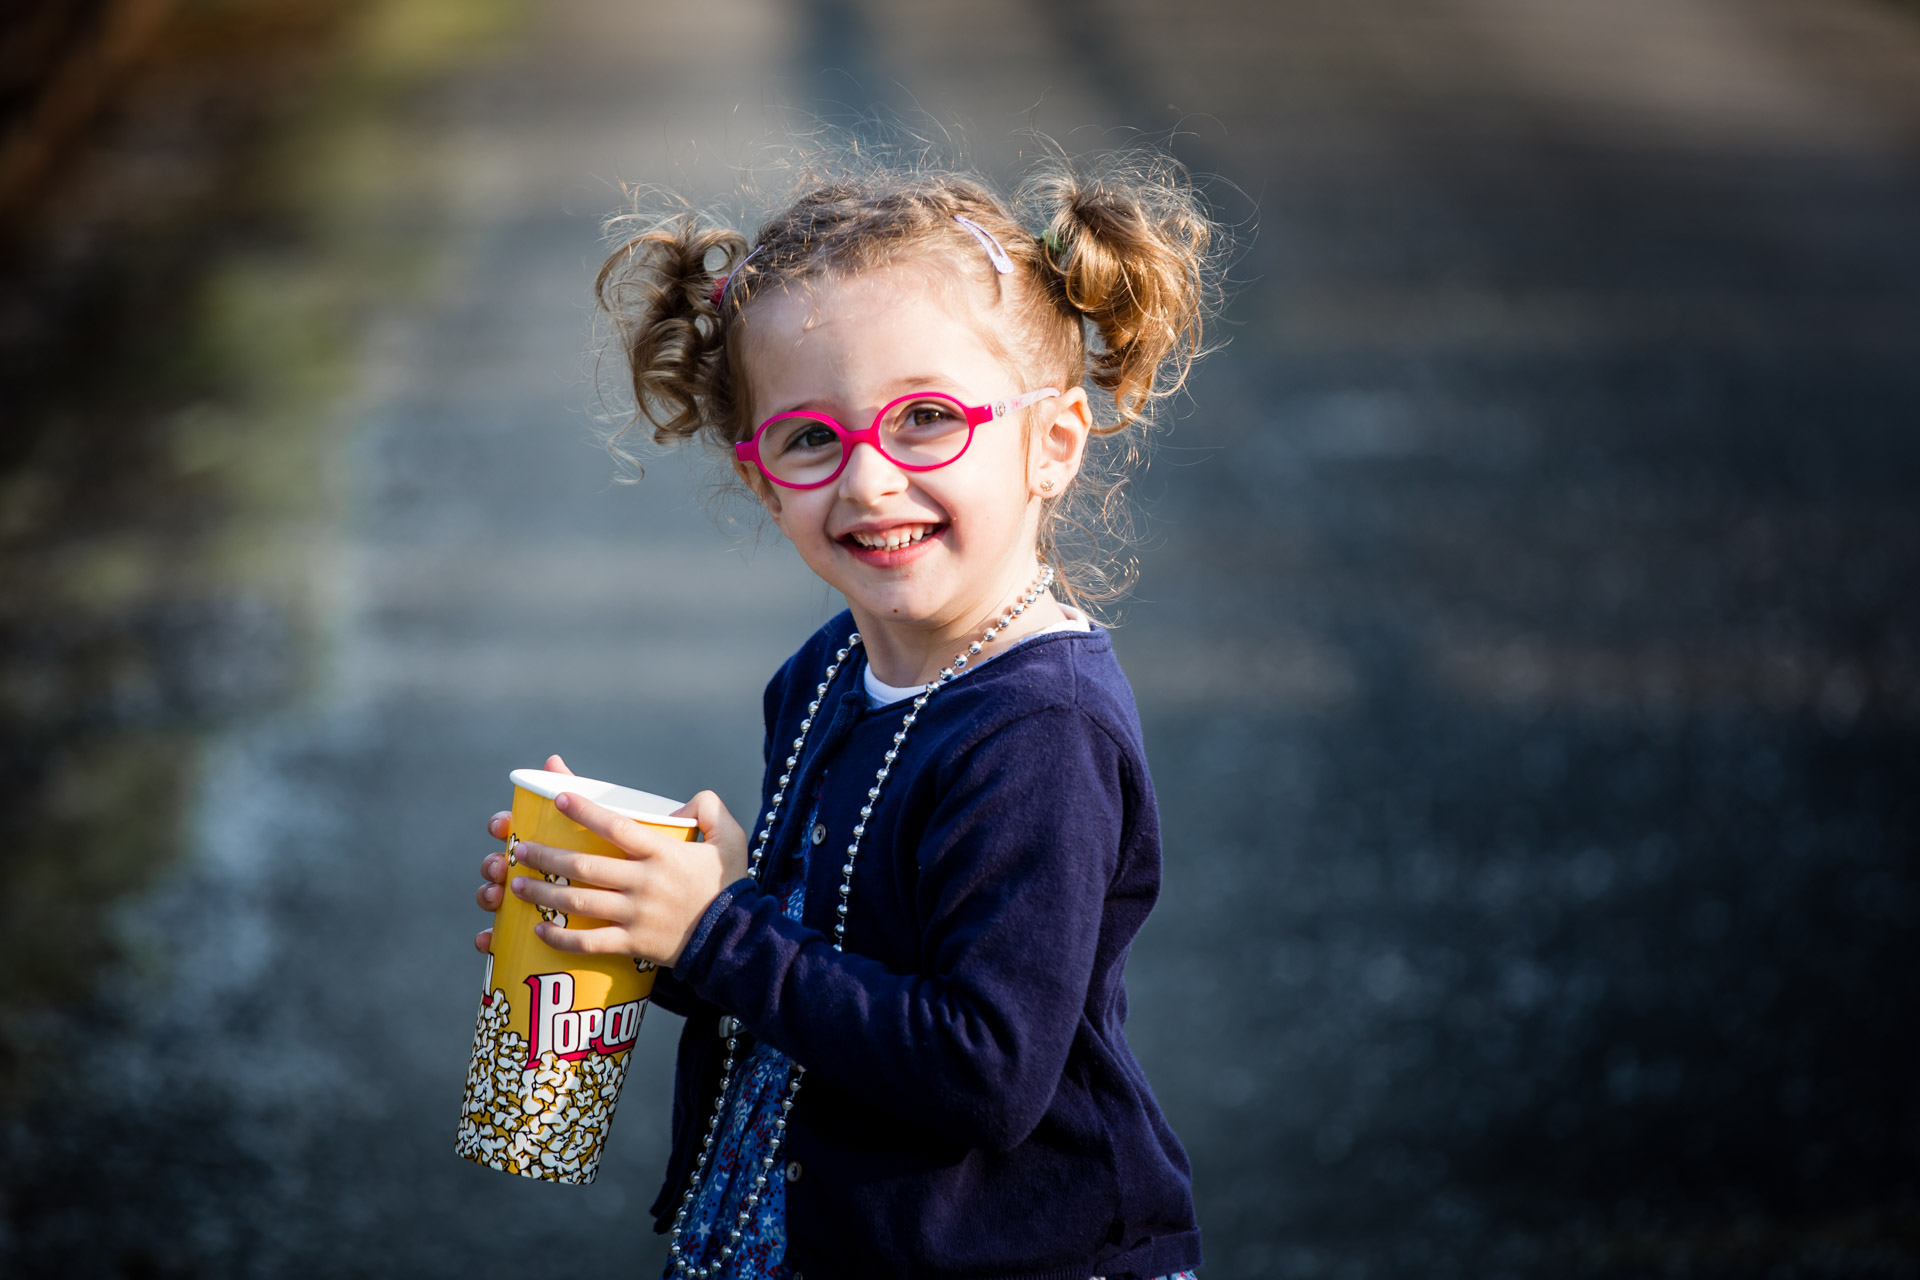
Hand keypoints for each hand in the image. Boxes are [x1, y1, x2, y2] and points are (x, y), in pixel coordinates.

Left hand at [474, 755, 749, 967]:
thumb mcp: (731, 839)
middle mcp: (644, 882)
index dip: (585, 811)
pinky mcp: (633, 944)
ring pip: (578, 902)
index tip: (558, 798)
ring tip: (514, 884)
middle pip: (584, 866)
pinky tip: (538, 929)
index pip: (617, 826)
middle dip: (545, 856)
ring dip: (542, 893)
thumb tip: (683, 804)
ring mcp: (636, 915)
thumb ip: (710, 809)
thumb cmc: (729, 886)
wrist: (736, 939)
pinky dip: (561, 938)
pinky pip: (590, 942)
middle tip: (519, 849)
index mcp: (663, 853)